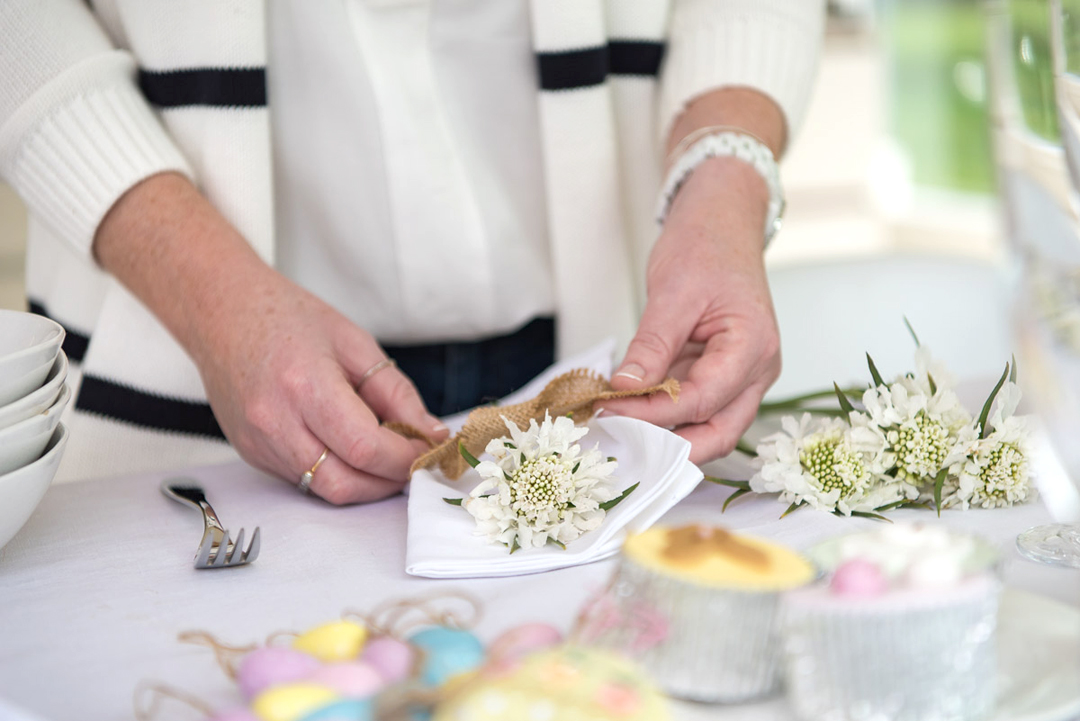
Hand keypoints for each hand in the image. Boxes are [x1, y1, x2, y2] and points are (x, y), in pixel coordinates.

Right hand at [195, 270, 449, 503]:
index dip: (404, 458)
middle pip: (344, 484)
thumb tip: (429, 432)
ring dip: (363, 483)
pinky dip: (334, 473)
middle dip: (387, 481)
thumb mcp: (356, 343)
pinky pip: (303, 480)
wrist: (222, 312)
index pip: (365, 448)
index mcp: (306, 386)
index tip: (425, 449)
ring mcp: (258, 443)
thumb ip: (396, 393)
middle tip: (409, 461)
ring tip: (382, 455)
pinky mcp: (251, 454)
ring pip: (323, 490)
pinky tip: (346, 448)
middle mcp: (276, 422)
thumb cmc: (288, 318)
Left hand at [599, 157, 780, 464]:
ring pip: (709, 426)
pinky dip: (666, 413)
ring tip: (619, 425)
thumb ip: (651, 346)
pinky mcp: (723, 373)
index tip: (609, 409)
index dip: (654, 412)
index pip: (701, 400)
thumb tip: (624, 389)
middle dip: (670, 444)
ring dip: (667, 432)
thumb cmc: (705, 247)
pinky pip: (697, 406)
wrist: (722, 222)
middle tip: (618, 436)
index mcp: (753, 347)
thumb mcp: (671, 293)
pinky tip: (630, 409)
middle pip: (718, 433)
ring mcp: (743, 375)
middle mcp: (757, 370)